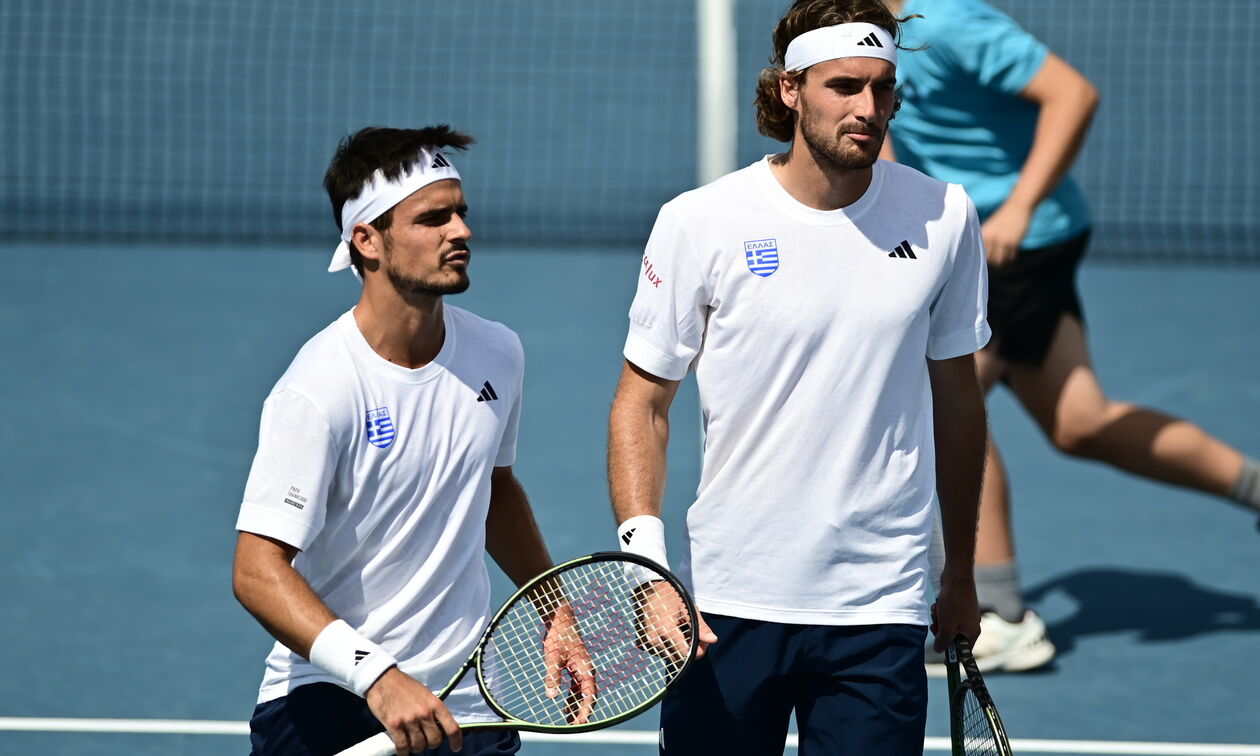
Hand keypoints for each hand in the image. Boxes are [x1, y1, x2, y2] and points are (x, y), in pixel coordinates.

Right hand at [364, 667, 462, 753]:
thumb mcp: (425, 694)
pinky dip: (403, 752)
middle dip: (431, 744)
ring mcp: (409, 720)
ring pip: (419, 746)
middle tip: (425, 740)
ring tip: (412, 742)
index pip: (452, 727)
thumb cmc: (406, 686)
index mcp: (435, 704)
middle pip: (435, 741)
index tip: (456, 748)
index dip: (456, 741)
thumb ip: (433, 710)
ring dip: (416, 747)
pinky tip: (403, 750)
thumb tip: (440, 728)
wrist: (383, 679)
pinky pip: (402, 747)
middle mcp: (424, 713)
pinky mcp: (394, 725)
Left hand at [542, 604, 597, 724]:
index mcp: (586, 668)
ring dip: (575, 706)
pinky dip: (570, 696)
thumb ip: (552, 675)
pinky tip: (564, 704)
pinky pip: (575, 686)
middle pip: (587, 697)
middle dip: (582, 712)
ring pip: (581, 693)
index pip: (590, 696)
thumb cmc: (559, 634)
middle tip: (573, 727)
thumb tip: (551, 695)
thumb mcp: (553, 655)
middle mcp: (586, 670)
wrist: (560, 616)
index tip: (578, 724)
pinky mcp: (574, 666)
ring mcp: (580, 668)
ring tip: (568, 721)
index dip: (585, 711)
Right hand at [634, 581, 717, 661]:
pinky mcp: (645, 644)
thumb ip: (701, 627)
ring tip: (684, 631)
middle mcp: (655, 639)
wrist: (650, 591)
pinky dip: (672, 646)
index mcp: (666, 631)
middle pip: (680, 657)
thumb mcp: (689, 609)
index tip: (704, 641)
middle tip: (696, 634)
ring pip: (672, 656)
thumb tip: (713, 640)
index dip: (699, 650)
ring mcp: (648, 643)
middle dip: (691, 649)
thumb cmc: (671, 597)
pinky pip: (663, 651)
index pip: (686, 654)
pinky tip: (674, 633)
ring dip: (681, 648)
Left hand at [931, 572, 980, 652]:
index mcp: (972, 633)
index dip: (952, 654)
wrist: (956, 577)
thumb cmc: (954, 602)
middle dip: (941, 632)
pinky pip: (947, 615)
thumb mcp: (947, 627)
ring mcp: (965, 615)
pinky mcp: (958, 606)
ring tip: (937, 611)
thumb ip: (943, 641)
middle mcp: (971, 625)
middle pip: (953, 638)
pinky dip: (940, 612)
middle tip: (935, 625)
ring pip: (947, 625)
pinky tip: (938, 604)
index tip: (941, 654)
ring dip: (939, 620)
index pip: (963, 651)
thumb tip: (939, 650)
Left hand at [980, 203, 1032, 267]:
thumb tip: (982, 255)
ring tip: (1004, 259)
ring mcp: (1003, 241)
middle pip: (989, 260)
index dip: (982, 258)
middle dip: (993, 262)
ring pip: (1000, 261)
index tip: (986, 259)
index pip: (979, 253)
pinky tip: (1011, 254)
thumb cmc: (1003, 218)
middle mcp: (992, 238)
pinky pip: (1011, 257)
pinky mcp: (1014, 242)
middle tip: (996, 260)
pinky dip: (1011, 259)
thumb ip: (985, 238)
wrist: (1018, 207)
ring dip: (1002, 262)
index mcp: (984, 234)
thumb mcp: (990, 226)